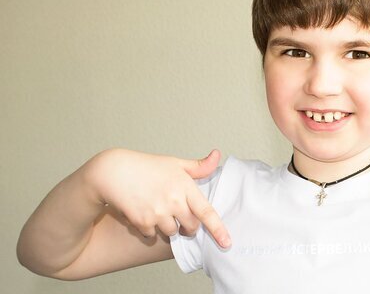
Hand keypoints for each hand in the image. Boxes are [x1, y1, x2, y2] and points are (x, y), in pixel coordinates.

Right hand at [86, 147, 230, 248]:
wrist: (113, 172)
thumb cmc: (146, 166)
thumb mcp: (175, 163)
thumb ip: (199, 166)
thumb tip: (217, 155)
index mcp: (185, 186)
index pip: (206, 212)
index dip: (218, 229)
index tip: (226, 243)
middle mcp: (173, 201)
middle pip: (191, 227)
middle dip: (189, 226)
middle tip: (180, 216)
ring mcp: (157, 213)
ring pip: (172, 232)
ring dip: (168, 227)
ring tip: (158, 210)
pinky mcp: (142, 222)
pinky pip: (152, 235)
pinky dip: (150, 229)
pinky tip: (144, 213)